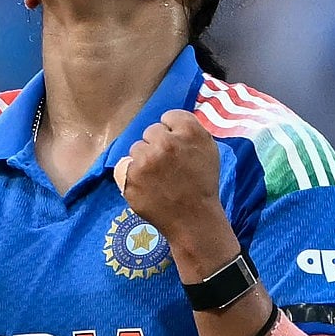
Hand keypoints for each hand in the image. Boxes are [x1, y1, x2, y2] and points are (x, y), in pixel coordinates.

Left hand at [113, 110, 225, 244]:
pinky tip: (148, 186)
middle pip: (151, 131)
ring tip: (158, 178)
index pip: (169, 117)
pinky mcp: (131, 177)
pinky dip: (134, 175)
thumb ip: (190, 129)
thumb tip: (169, 120)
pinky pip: (126, 166)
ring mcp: (146, 160)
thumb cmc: (202, 184)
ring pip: (136, 148)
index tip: (176, 146)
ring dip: (144, 160)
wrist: (193, 219)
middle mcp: (167, 142)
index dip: (172, 132)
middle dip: (157, 145)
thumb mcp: (208, 149)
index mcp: (189, 132)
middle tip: (168, 165)